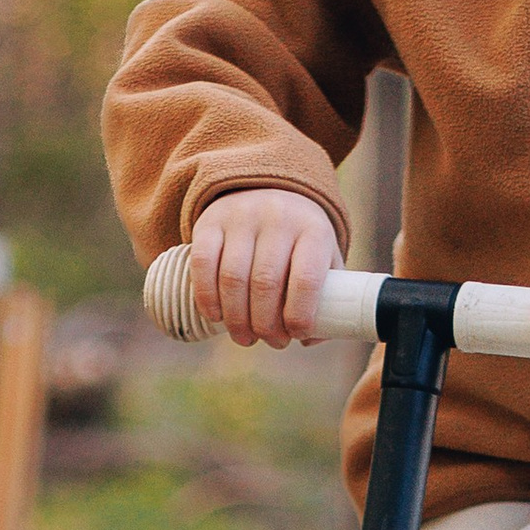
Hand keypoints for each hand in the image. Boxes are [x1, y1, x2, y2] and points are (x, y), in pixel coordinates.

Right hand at [188, 188, 339, 347]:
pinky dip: (207, 297)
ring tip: (244, 338)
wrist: (268, 188)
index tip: (295, 336)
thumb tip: (310, 339)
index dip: (300, 316)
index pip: (306, 279)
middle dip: (265, 324)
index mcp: (313, 230)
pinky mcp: (211, 221)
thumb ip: (326, 296)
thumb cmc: (300, 238)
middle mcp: (278, 218)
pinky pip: (203, 264)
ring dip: (236, 319)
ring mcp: (242, 217)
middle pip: (265, 284)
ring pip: (233, 278)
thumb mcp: (323, 256)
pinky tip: (216, 316)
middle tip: (269, 341)